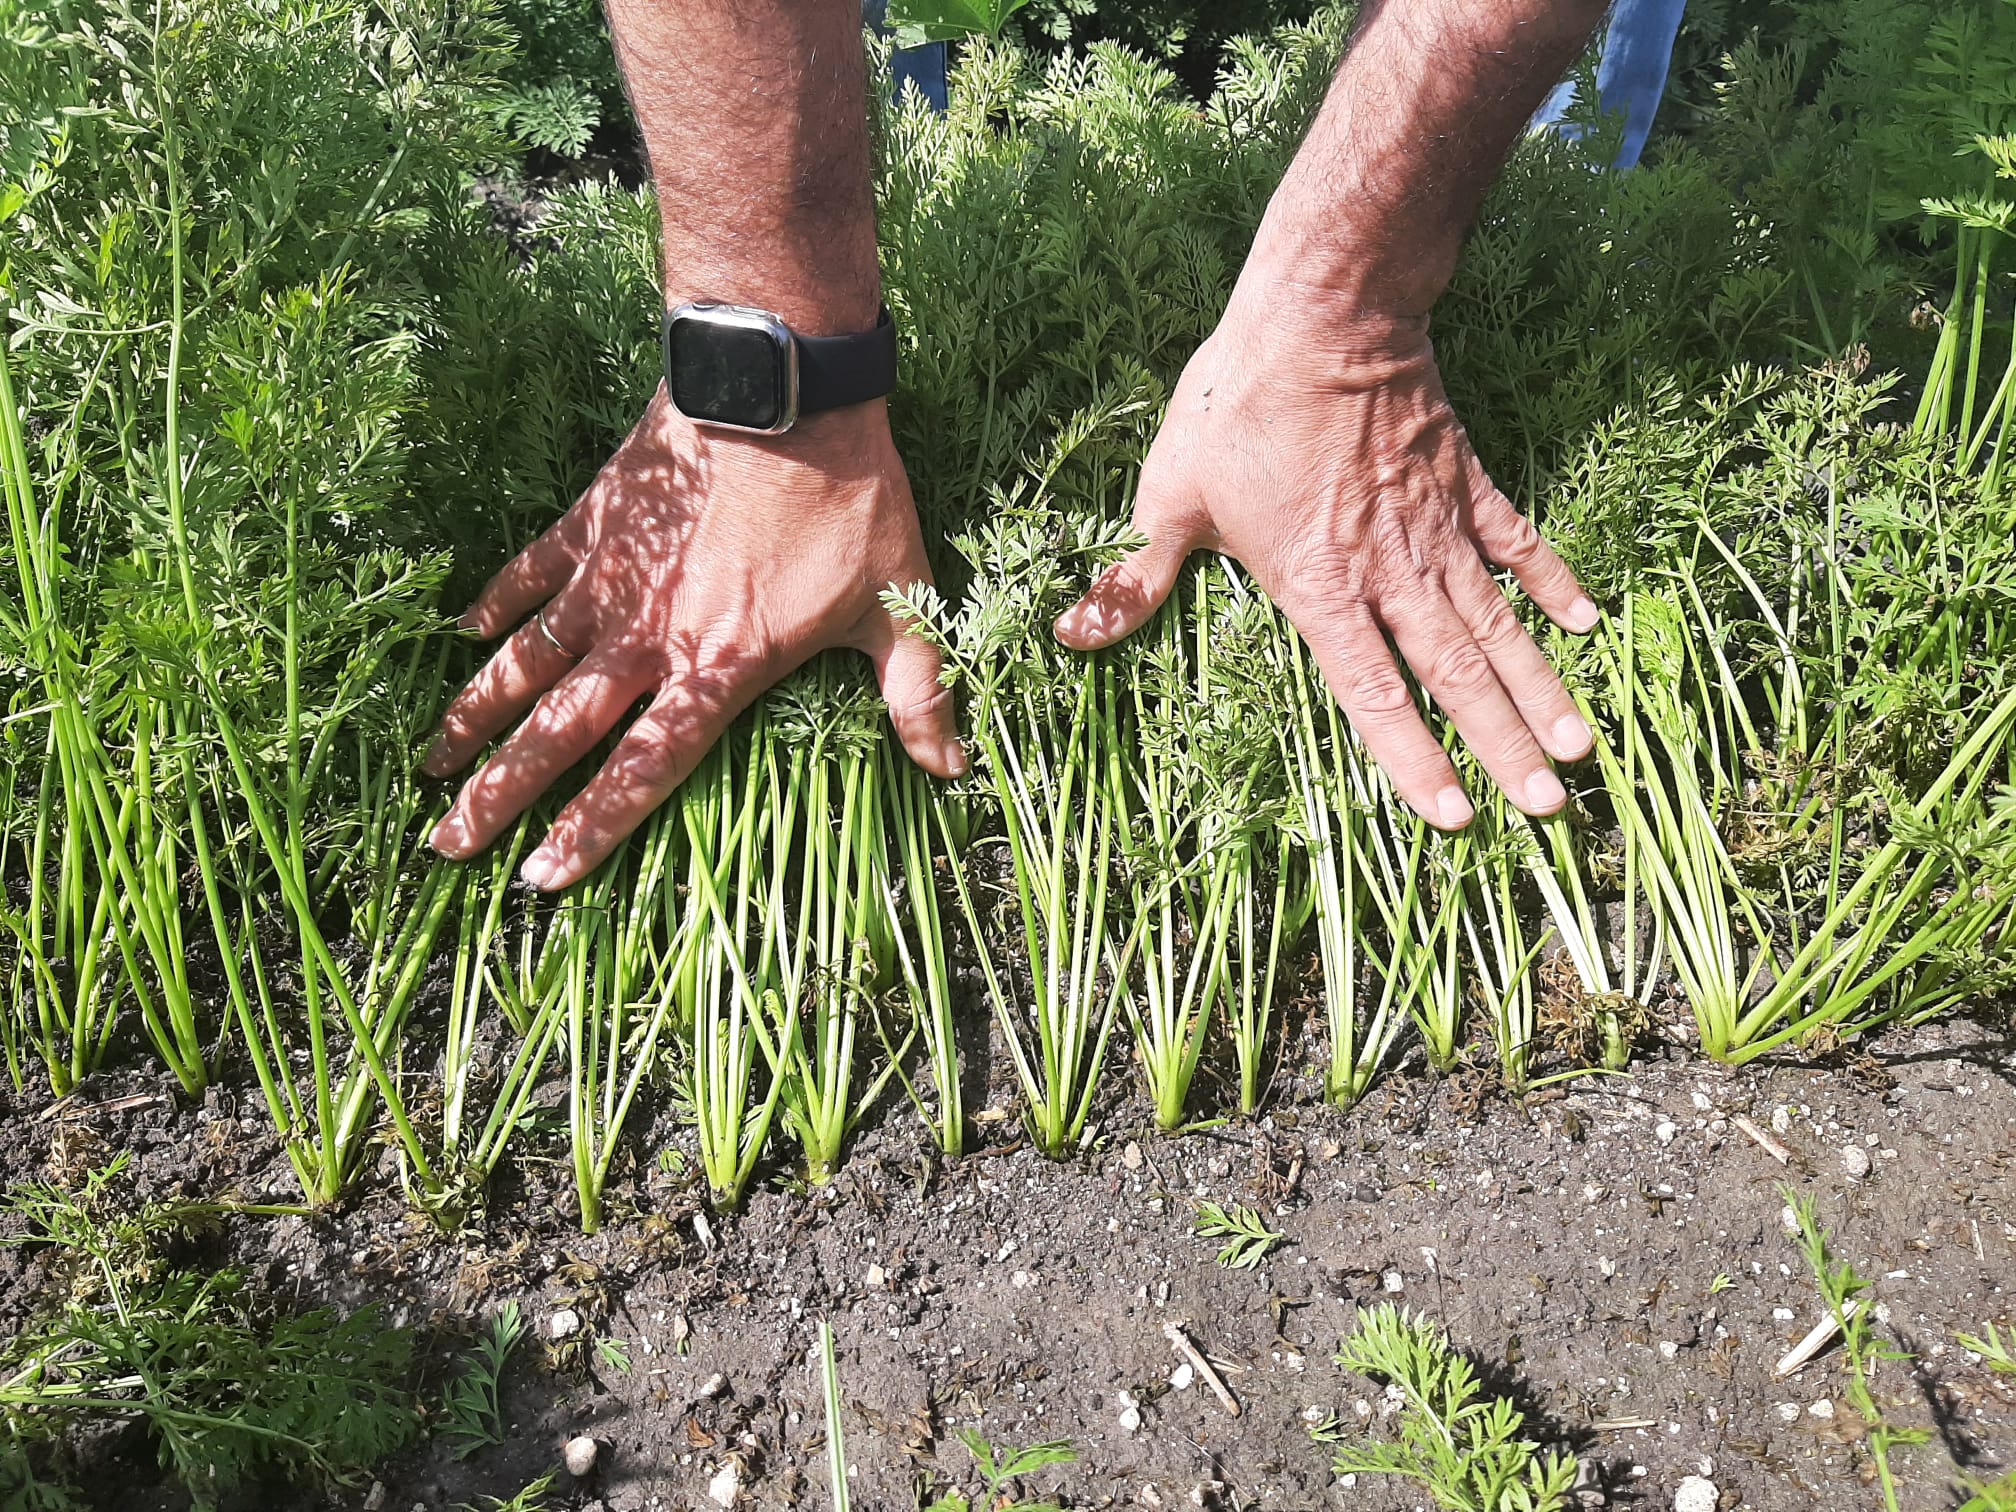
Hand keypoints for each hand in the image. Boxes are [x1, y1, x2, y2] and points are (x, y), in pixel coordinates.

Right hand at [423, 389, 963, 888]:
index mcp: (719, 667)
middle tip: (445, 844)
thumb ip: (919, 692)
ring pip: (525, 661)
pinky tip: (463, 635)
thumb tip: (952, 766)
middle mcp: (648, 636)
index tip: (541, 878)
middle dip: (499, 793)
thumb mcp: (900, 602)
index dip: (591, 828)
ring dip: (474, 713)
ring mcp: (612, 577)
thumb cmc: (849, 497)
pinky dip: (497, 604)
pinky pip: (531, 570)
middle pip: (558, 732)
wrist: (787, 386)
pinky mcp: (596, 518)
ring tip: (429, 760)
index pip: (643, 769)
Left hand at [1054, 305, 1597, 827]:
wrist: (1322, 312)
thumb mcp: (1168, 497)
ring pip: (1496, 622)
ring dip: (1538, 687)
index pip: (1371, 694)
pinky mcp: (1465, 479)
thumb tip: (1073, 636)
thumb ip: (1135, 578)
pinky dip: (1552, 582)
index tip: (1452, 816)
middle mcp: (1389, 571)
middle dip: (1501, 746)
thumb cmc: (1234, 406)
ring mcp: (1435, 527)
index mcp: (1317, 587)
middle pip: (1454, 674)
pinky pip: (1517, 542)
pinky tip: (1586, 625)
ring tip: (1578, 747)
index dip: (1412, 759)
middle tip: (1552, 806)